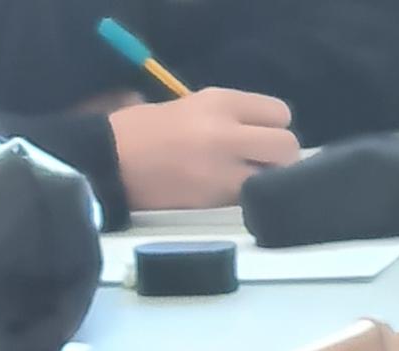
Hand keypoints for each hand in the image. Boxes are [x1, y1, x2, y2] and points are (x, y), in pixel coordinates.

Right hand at [108, 89, 297, 208]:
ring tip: (247, 185)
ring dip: (268, 185)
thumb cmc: (143, 131)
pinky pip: (250, 200)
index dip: (275, 129)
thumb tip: (255, 133)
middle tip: (262, 167)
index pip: (279, 113)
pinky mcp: (214, 199)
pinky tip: (231, 199)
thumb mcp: (188, 105)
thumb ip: (225, 116)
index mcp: (220, 101)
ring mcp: (223, 167)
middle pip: (286, 145)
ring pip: (274, 178)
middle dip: (281, 160)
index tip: (261, 139)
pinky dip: (248, 202)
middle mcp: (228, 130)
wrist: (111, 161)